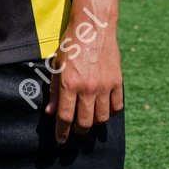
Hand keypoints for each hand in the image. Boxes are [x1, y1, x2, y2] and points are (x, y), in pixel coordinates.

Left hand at [46, 17, 122, 143]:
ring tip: (88, 120)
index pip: (65, 118)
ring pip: (101, 119)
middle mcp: (87, 88)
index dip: (61, 133)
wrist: (93, 28)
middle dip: (78, 132)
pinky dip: (110, 113)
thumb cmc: (71, 45)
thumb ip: (55, 91)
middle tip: (74, 131)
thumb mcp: (57, 65)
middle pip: (84, 123)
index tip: (60, 140)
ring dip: (94, 124)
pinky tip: (103, 110)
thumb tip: (51, 113)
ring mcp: (104, 86)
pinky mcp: (117, 83)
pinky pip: (116, 107)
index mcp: (69, 84)